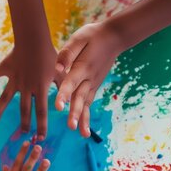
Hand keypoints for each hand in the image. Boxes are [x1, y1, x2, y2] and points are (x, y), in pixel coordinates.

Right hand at [0, 43, 60, 138]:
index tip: (42, 137)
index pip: (42, 112)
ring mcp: (14, 79)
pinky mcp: (5, 69)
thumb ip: (63, 87)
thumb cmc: (50, 54)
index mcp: (40, 88)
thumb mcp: (61, 71)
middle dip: (25, 123)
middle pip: (24, 110)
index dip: (42, 126)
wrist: (35, 38)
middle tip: (24, 134)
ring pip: (5, 99)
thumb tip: (68, 104)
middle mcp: (26, 87)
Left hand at [55, 22, 124, 136]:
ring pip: (86, 103)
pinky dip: (87, 116)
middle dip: (75, 113)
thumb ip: (67, 53)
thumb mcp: (79, 38)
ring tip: (83, 134)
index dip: (63, 94)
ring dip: (83, 119)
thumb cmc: (92, 36)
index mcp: (82, 66)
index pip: (71, 82)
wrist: (113, 37)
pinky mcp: (94, 86)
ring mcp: (93, 83)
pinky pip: (89, 102)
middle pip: (80, 97)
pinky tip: (84, 130)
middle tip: (70, 126)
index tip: (57, 106)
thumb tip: (57, 68)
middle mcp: (89, 78)